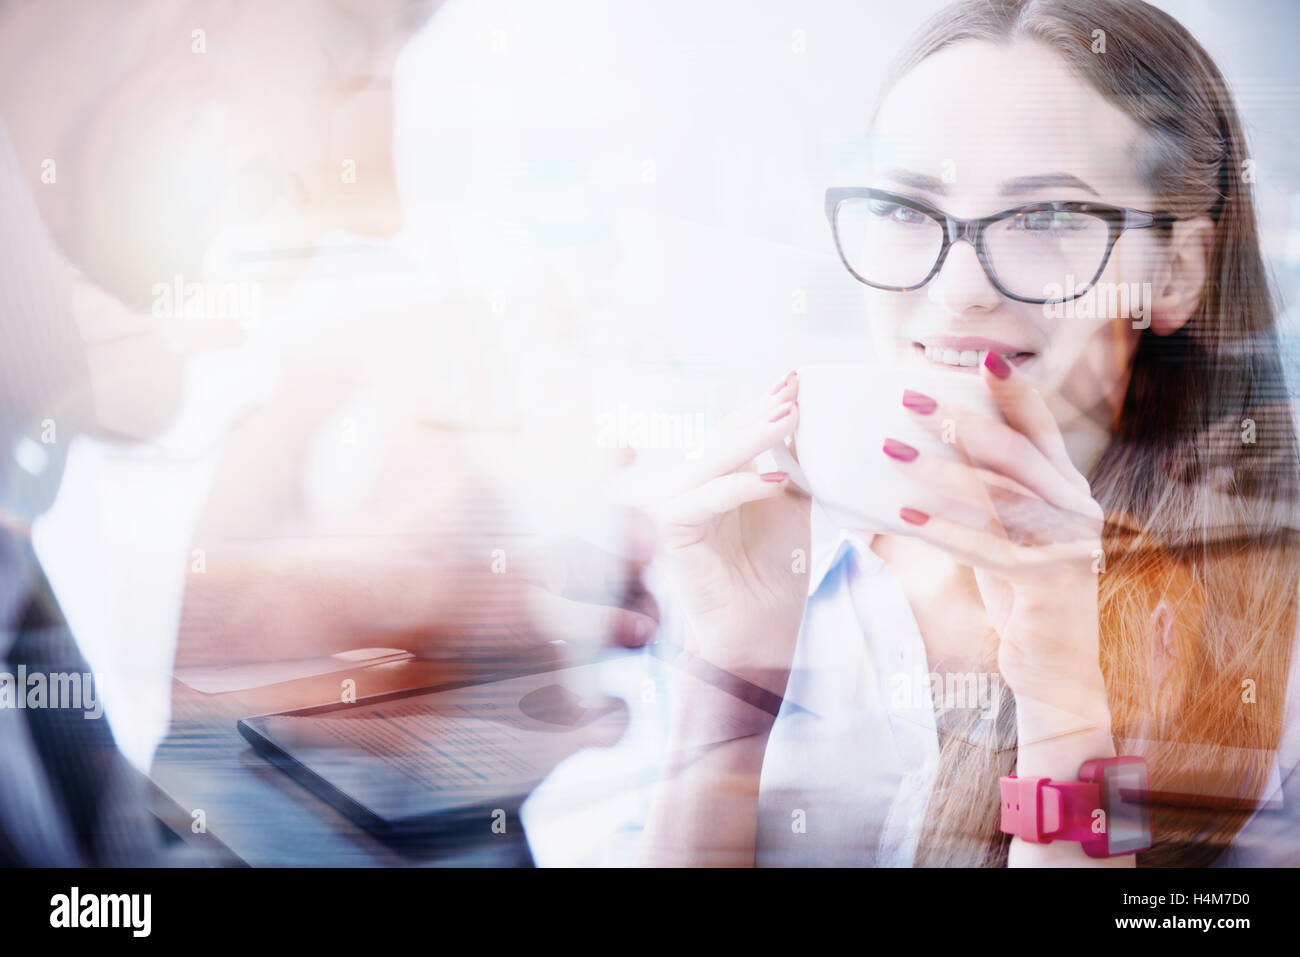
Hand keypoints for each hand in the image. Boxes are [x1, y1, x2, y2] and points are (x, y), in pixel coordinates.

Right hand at [646, 371, 810, 694]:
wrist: (758, 632)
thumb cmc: (774, 574)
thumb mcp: (791, 507)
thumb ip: (791, 466)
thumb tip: (805, 419)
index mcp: (714, 478)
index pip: (736, 431)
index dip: (763, 405)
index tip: (796, 378)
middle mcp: (688, 486)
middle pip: (720, 437)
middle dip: (758, 411)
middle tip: (793, 387)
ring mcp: (675, 505)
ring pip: (711, 460)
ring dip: (751, 438)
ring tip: (789, 417)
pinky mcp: (672, 530)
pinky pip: (705, 498)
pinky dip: (741, 486)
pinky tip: (778, 481)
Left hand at [883, 351, 1106, 703]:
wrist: (1056, 664)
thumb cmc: (1019, 591)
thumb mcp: (1002, 532)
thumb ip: (979, 495)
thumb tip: (909, 456)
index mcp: (1065, 488)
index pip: (1040, 428)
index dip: (1014, 392)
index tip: (982, 358)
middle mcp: (1074, 507)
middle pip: (1015, 451)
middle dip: (959, 420)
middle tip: (908, 399)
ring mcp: (1066, 544)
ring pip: (1000, 495)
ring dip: (940, 471)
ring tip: (890, 453)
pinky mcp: (1047, 583)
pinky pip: (988, 550)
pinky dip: (944, 531)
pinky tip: (902, 519)